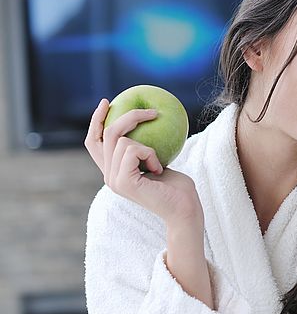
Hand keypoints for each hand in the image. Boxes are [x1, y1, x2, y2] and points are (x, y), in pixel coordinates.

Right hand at [84, 99, 202, 228]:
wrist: (185, 210)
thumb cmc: (179, 188)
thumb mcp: (159, 161)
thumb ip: (146, 148)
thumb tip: (147, 121)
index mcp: (114, 171)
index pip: (94, 142)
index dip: (96, 121)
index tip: (107, 102)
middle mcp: (108, 176)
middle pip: (106, 134)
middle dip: (127, 117)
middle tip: (151, 113)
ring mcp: (113, 180)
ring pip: (121, 140)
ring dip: (147, 146)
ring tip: (159, 164)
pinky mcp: (122, 181)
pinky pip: (132, 150)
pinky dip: (150, 154)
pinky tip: (159, 169)